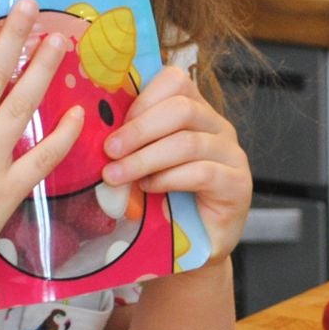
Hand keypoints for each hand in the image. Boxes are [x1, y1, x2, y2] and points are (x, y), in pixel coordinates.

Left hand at [100, 52, 251, 260]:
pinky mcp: (238, 185)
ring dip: (146, 158)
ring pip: (188, 142)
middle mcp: (218, 128)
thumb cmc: (163, 202)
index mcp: (195, 112)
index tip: (112, 125)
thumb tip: (89, 122)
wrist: (192, 248)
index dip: (141, 99)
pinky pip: (203, 172)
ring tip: (117, 175)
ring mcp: (232, 155)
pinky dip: (169, 179)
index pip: (175, 81)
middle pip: (182, 108)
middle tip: (109, 151)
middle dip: (139, 129)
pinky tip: (149, 189)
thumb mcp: (143, 162)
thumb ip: (129, 141)